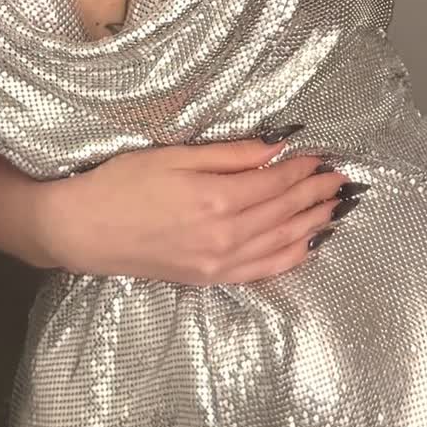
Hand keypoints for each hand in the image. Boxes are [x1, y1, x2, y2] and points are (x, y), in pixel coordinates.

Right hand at [40, 137, 355, 285]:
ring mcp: (219, 263)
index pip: (276, 182)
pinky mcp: (210, 278)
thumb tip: (276, 147)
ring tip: (335, 206)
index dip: (304, 168)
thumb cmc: (122, 184)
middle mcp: (225, 236)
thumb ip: (229, 155)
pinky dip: (292, 256)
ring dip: (313, 222)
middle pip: (285, 212)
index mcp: (217, 199)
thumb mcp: (175, 156)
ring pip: (282, 243)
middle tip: (342, 179)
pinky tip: (308, 243)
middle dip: (317, 193)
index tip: (323, 155)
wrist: (83, 230)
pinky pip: (264, 271)